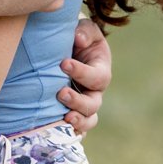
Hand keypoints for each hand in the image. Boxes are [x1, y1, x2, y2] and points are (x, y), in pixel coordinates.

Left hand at [58, 15, 110, 135]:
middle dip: (78, 101)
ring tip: (65, 117)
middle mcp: (95, 91)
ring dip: (78, 120)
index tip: (63, 63)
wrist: (69, 47)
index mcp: (101, 70)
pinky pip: (78, 128)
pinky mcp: (75, 110)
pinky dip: (73, 132)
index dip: (82, 72)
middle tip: (61, 93)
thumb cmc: (78, 37)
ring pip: (88, 119)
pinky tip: (61, 133)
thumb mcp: (85, 29)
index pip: (97, 77)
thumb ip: (84, 31)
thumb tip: (78, 39)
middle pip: (93, 104)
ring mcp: (86, 103)